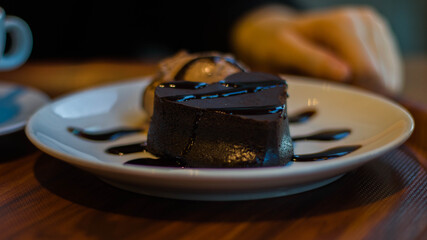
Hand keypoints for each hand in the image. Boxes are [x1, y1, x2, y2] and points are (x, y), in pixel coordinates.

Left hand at [231, 5, 402, 94]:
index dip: (355, 99)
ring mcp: (375, 30)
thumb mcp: (284, 53)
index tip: (336, 112)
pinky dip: (370, 87)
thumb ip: (313, 62)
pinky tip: (346, 83)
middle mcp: (364, 23)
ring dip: (365, 91)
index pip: (367, 73)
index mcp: (342, 25)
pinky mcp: (381, 41)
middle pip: (380, 77)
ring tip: (334, 86)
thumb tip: (345, 74)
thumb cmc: (276, 45)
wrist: (277, 32)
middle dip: (359, 96)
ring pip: (388, 79)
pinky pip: (389, 76)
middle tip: (330, 100)